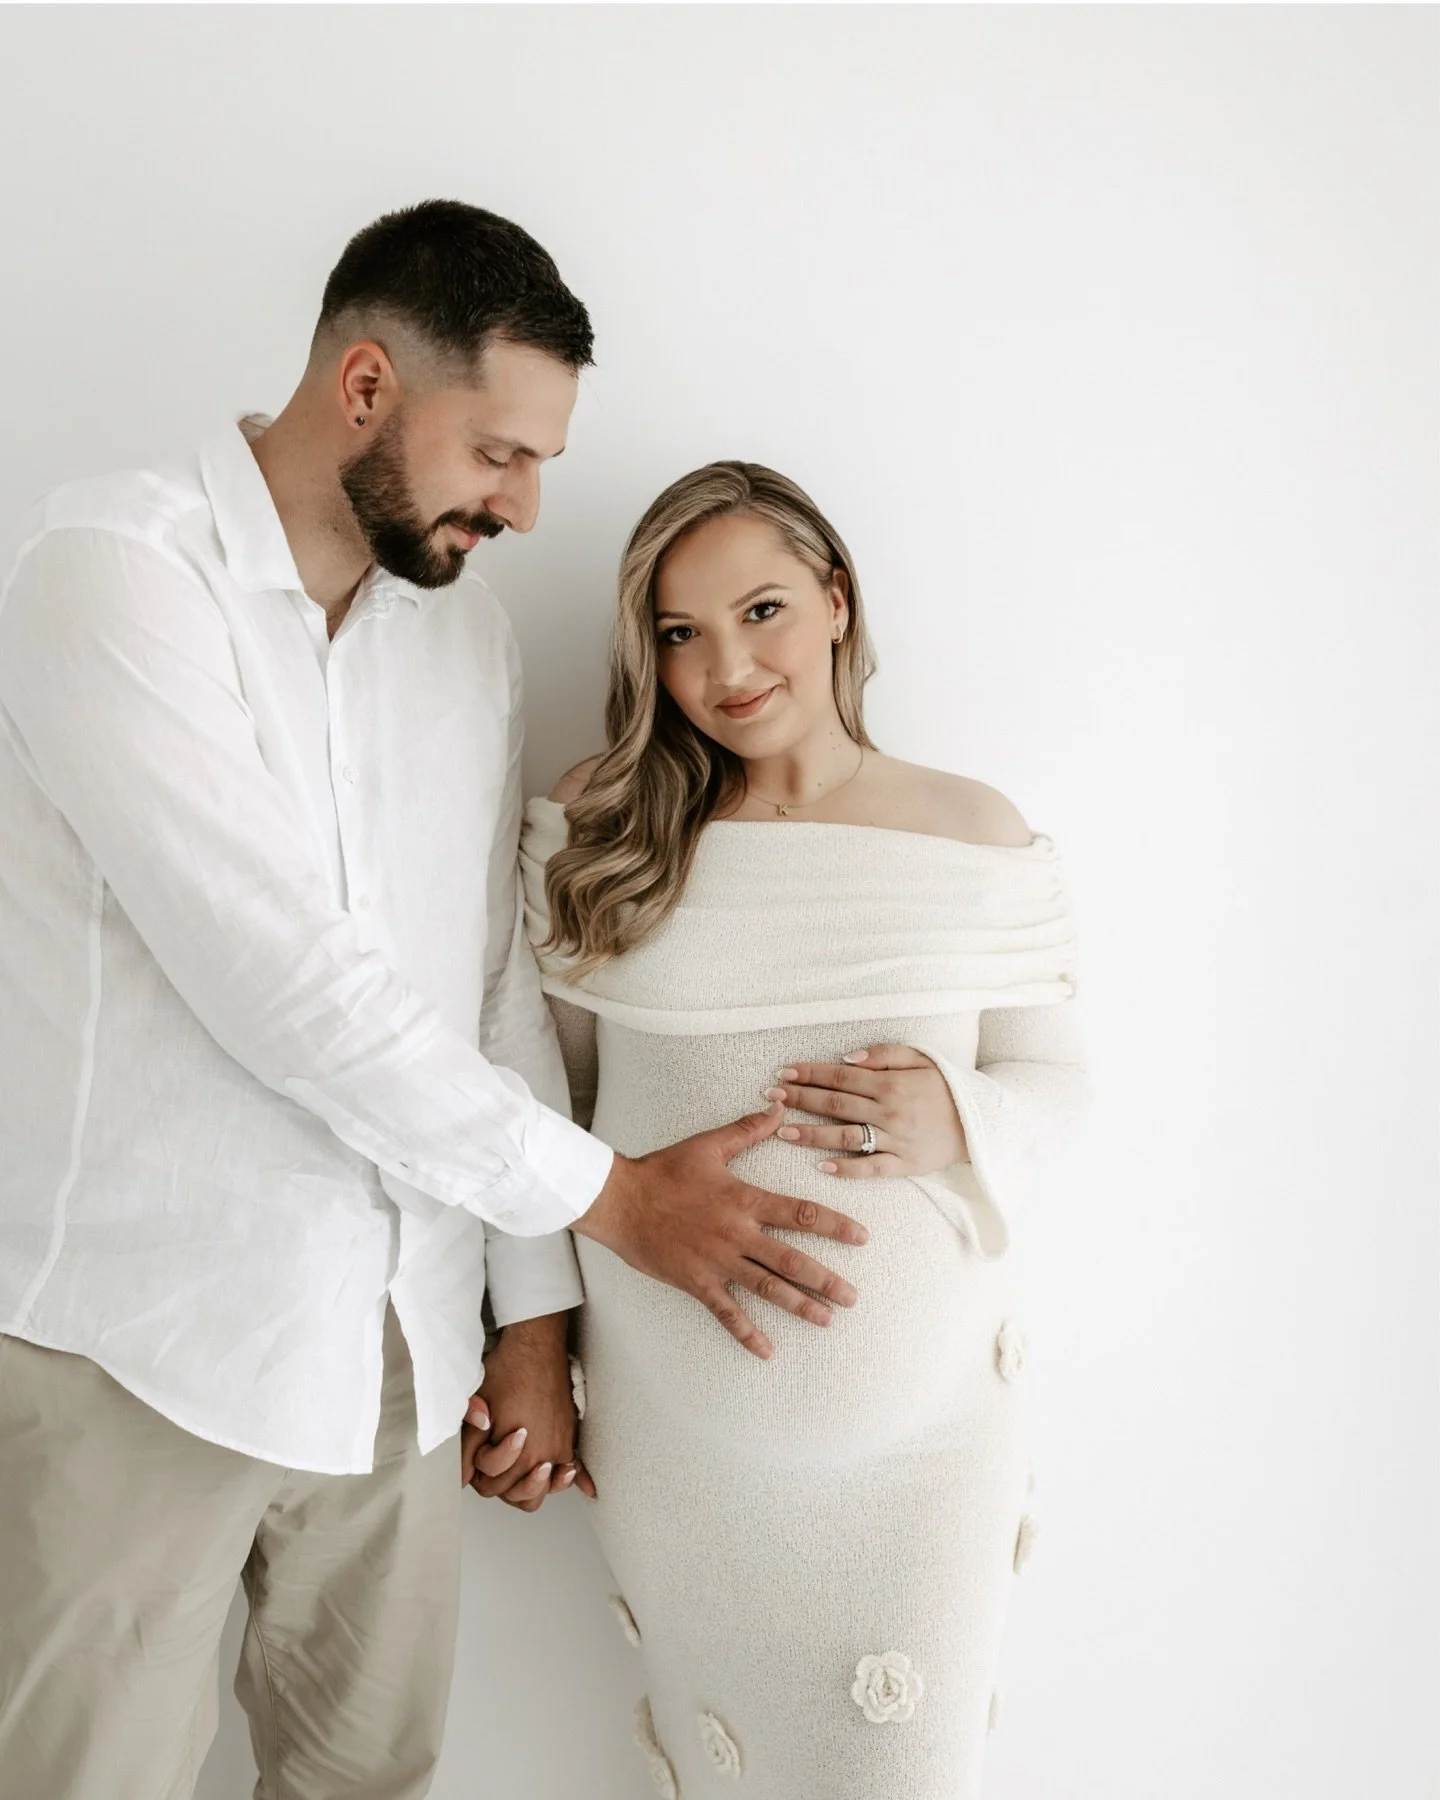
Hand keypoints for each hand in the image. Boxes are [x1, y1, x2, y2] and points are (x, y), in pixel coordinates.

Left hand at [460, 1313, 595, 1509]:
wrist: (536, 1348)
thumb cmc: (508, 1372)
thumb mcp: (479, 1409)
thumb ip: (470, 1448)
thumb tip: (464, 1476)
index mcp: (518, 1452)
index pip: (492, 1485)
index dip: (480, 1472)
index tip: (481, 1454)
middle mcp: (543, 1455)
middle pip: (517, 1494)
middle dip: (501, 1483)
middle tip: (493, 1466)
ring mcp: (559, 1448)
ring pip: (543, 1491)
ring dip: (531, 1488)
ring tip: (522, 1475)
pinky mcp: (570, 1438)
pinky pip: (577, 1469)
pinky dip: (582, 1481)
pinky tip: (588, 1489)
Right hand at [571, 1103, 868, 1360]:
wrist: (620, 1199)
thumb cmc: (663, 1170)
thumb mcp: (708, 1145)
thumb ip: (747, 1130)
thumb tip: (779, 1108)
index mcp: (744, 1200)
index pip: (800, 1213)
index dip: (834, 1226)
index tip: (861, 1237)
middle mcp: (737, 1234)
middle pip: (791, 1260)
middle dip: (825, 1280)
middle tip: (852, 1297)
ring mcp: (718, 1261)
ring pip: (767, 1288)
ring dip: (799, 1305)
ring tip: (826, 1319)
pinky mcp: (696, 1281)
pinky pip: (726, 1312)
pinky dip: (747, 1333)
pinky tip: (767, 1350)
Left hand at [766, 1043, 967, 1179]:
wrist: (982, 1122)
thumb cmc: (947, 1086)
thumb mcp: (922, 1057)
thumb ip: (884, 1054)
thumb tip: (847, 1058)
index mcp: (891, 1084)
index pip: (840, 1078)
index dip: (809, 1074)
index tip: (784, 1073)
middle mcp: (890, 1112)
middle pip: (835, 1105)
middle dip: (800, 1100)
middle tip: (771, 1097)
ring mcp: (896, 1141)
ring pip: (846, 1138)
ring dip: (811, 1135)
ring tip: (782, 1132)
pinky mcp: (905, 1165)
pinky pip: (871, 1169)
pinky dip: (846, 1169)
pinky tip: (821, 1166)